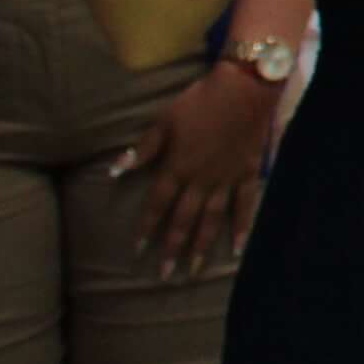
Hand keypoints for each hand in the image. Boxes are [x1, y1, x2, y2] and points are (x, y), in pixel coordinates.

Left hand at [112, 63, 277, 280]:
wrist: (244, 90)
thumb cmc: (198, 102)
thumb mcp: (163, 122)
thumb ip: (144, 150)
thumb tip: (116, 170)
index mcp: (177, 168)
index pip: (157, 204)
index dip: (146, 227)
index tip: (137, 249)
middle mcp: (200, 181)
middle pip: (183, 219)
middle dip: (172, 247)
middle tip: (164, 273)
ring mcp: (226, 180)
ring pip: (212, 219)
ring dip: (201, 245)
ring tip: (193, 269)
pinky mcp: (248, 174)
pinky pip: (245, 206)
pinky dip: (241, 227)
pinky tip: (237, 248)